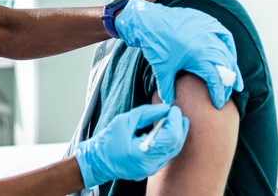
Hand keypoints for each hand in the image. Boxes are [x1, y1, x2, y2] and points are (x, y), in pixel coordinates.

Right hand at [73, 104, 188, 188]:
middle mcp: (150, 165)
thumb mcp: (125, 121)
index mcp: (142, 153)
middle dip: (179, 126)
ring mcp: (151, 169)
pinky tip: (166, 129)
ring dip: (177, 133)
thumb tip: (165, 108)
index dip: (174, 121)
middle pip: (175, 145)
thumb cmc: (108, 140)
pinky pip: (167, 154)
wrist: (98, 161)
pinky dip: (170, 140)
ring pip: (174, 150)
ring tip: (173, 118)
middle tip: (175, 112)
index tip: (173, 108)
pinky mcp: (151, 169)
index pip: (170, 137)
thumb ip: (147, 113)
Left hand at [114, 0, 243, 106]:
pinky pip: (224, 35)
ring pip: (228, 52)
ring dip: (232, 68)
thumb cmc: (156, 46)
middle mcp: (208, 42)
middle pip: (225, 67)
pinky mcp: (206, 21)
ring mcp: (209, 30)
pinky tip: (230, 56)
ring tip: (236, 83)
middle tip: (226, 96)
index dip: (219, 93)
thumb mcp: (162, 70)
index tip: (218, 104)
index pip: (216, 79)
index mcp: (199, 56)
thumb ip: (167, 90)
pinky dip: (230, 47)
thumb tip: (168, 104)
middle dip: (227, 84)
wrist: (149, 20)